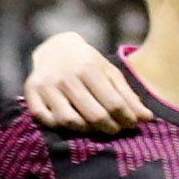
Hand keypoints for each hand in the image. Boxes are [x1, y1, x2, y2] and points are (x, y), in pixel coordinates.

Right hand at [20, 31, 148, 134]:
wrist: (55, 47)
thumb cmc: (87, 63)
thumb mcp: (110, 72)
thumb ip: (128, 96)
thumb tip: (148, 119)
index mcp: (89, 69)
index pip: (113, 103)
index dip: (126, 119)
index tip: (132, 125)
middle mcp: (66, 77)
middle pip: (93, 115)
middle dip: (110, 128)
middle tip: (115, 130)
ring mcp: (46, 85)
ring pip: (69, 121)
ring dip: (86, 130)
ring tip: (94, 128)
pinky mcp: (31, 92)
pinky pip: (45, 120)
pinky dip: (59, 126)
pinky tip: (71, 123)